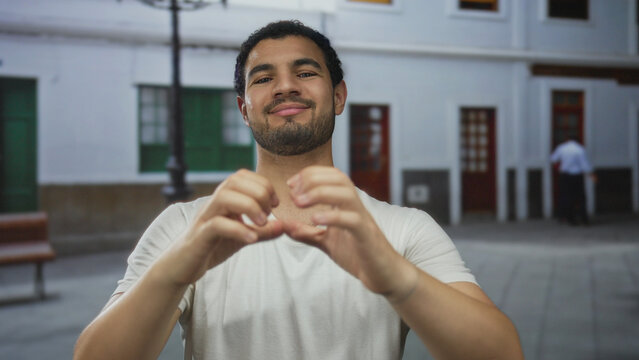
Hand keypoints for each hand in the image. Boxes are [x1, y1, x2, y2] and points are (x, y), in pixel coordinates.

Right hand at [163, 169, 283, 285]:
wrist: (183, 266)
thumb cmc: (213, 246)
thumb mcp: (243, 236)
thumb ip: (263, 231)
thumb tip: (284, 225)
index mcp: (223, 199)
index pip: (242, 176)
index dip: (262, 184)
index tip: (275, 203)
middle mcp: (213, 204)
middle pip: (234, 181)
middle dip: (258, 192)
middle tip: (268, 213)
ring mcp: (205, 219)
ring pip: (224, 197)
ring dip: (249, 206)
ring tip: (262, 222)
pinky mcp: (199, 237)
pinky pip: (217, 225)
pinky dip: (238, 229)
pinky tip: (251, 238)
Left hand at [283, 166, 415, 299]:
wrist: (383, 274)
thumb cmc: (358, 255)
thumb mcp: (326, 242)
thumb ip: (307, 233)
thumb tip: (284, 225)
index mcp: (347, 205)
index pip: (331, 176)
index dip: (310, 174)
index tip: (291, 184)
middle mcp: (356, 207)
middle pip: (338, 178)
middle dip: (313, 179)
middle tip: (293, 193)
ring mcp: (362, 219)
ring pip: (346, 194)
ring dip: (320, 193)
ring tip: (299, 202)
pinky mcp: (366, 235)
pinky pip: (352, 219)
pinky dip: (332, 216)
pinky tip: (315, 220)